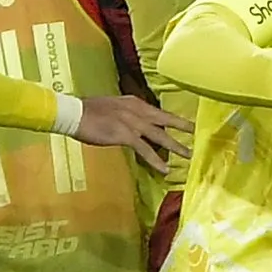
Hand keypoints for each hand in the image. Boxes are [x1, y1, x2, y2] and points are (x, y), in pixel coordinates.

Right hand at [73, 95, 192, 168]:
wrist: (74, 113)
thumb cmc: (88, 111)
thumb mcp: (112, 107)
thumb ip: (126, 114)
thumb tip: (133, 124)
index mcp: (134, 102)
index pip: (157, 111)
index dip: (171, 118)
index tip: (183, 123)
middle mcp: (137, 110)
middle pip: (165, 119)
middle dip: (182, 126)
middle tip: (197, 132)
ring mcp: (132, 122)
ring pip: (160, 136)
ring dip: (175, 146)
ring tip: (188, 155)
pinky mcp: (125, 135)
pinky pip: (145, 149)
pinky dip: (155, 160)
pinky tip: (164, 169)